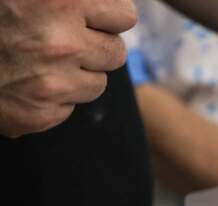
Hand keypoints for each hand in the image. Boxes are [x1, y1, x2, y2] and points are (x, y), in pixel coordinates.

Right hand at [0, 0, 136, 136]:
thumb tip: (103, 9)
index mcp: (61, 0)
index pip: (124, 16)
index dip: (106, 16)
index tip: (91, 18)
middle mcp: (62, 42)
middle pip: (116, 52)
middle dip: (95, 46)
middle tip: (63, 39)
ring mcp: (53, 82)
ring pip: (98, 83)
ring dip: (77, 74)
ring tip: (40, 60)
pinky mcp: (41, 113)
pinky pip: (71, 107)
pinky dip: (55, 97)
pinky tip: (25, 81)